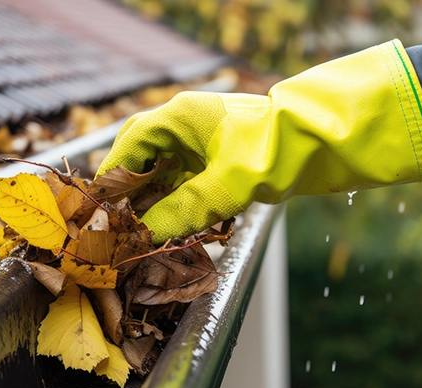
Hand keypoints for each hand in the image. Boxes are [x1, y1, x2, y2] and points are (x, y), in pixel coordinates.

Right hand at [97, 39, 421, 243]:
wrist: (323, 142)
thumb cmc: (276, 150)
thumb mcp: (226, 186)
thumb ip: (183, 211)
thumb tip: (145, 235)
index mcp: (178, 118)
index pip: (127, 147)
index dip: (110, 181)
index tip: (99, 212)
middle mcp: (183, 126)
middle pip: (139, 159)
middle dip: (127, 194)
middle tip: (117, 227)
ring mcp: (199, 141)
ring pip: (159, 172)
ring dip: (150, 202)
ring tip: (140, 233)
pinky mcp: (215, 158)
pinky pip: (181, 181)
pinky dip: (173, 203)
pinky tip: (170, 226)